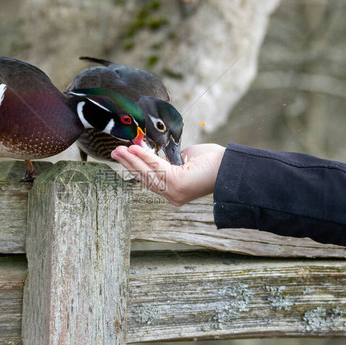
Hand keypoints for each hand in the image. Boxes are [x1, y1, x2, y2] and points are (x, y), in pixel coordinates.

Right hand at [111, 143, 225, 205]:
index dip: (136, 167)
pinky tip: (134, 149)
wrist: (231, 166)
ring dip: (131, 160)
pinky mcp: (176, 184)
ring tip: (119, 150)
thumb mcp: (187, 159)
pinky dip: (143, 157)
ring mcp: (173, 192)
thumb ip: (171, 160)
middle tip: (114, 152)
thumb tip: (158, 155)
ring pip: (147, 174)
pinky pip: (155, 167)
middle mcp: (172, 195)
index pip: (150, 179)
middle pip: (144, 178)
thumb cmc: (214, 162)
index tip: (125, 156)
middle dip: (128, 164)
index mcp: (174, 191)